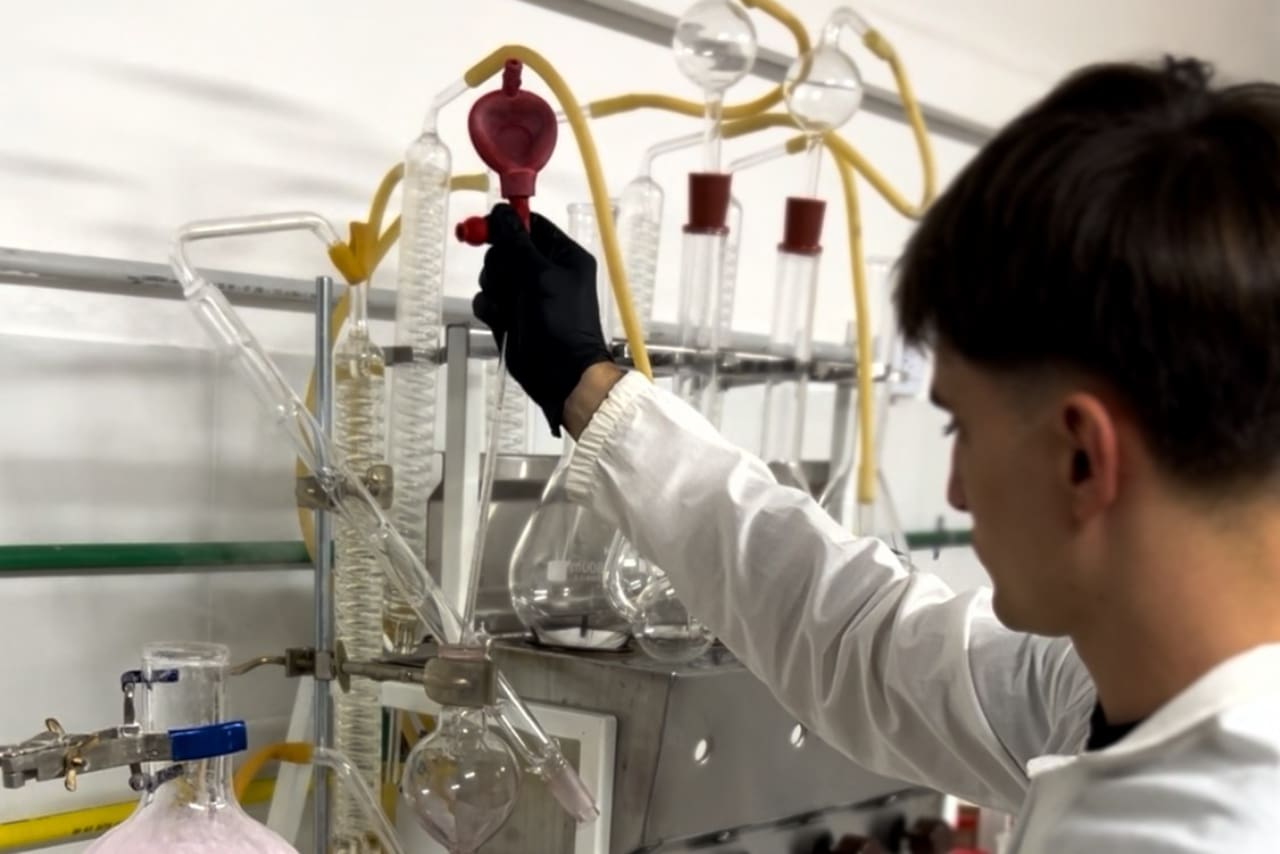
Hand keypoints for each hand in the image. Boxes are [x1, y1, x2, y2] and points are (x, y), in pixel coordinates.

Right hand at [472, 204, 615, 434]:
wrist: (560, 374)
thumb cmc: (562, 324)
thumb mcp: (540, 276)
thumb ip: (517, 242)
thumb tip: (501, 212)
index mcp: (563, 256)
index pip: (531, 225)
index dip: (508, 225)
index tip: (489, 231)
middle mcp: (545, 272)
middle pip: (504, 249)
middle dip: (501, 265)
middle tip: (511, 281)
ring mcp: (526, 294)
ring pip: (492, 275)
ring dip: (495, 290)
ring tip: (512, 307)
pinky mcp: (510, 314)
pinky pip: (487, 300)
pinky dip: (492, 310)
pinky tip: (504, 320)